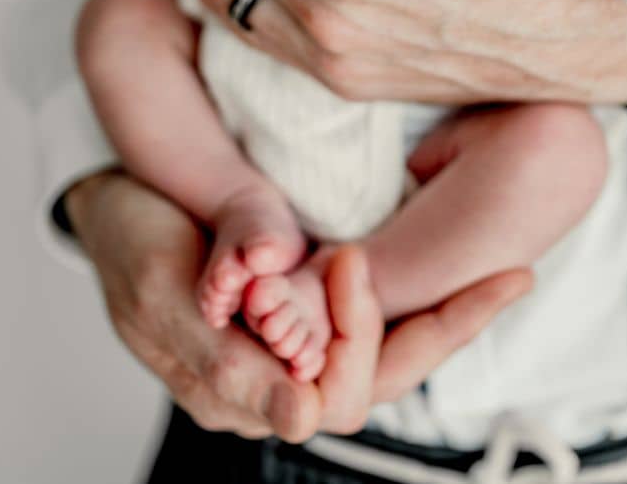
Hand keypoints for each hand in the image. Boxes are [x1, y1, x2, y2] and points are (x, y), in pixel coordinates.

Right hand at [64, 169, 531, 439]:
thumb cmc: (134, 243)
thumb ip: (227, 356)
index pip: (332, 396)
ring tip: (507, 281)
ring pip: (390, 363)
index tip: (350, 259)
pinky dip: (428, 308)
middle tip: (486, 273)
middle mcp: (272, 387)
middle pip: (378, 386)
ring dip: (444, 321)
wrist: (119, 206)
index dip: (355, 332)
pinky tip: (483, 282)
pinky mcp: (310, 322)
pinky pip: (380, 333)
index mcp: (232, 389)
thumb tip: (302, 419)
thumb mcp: (166, 290)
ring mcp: (293, 356)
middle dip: (437, 327)